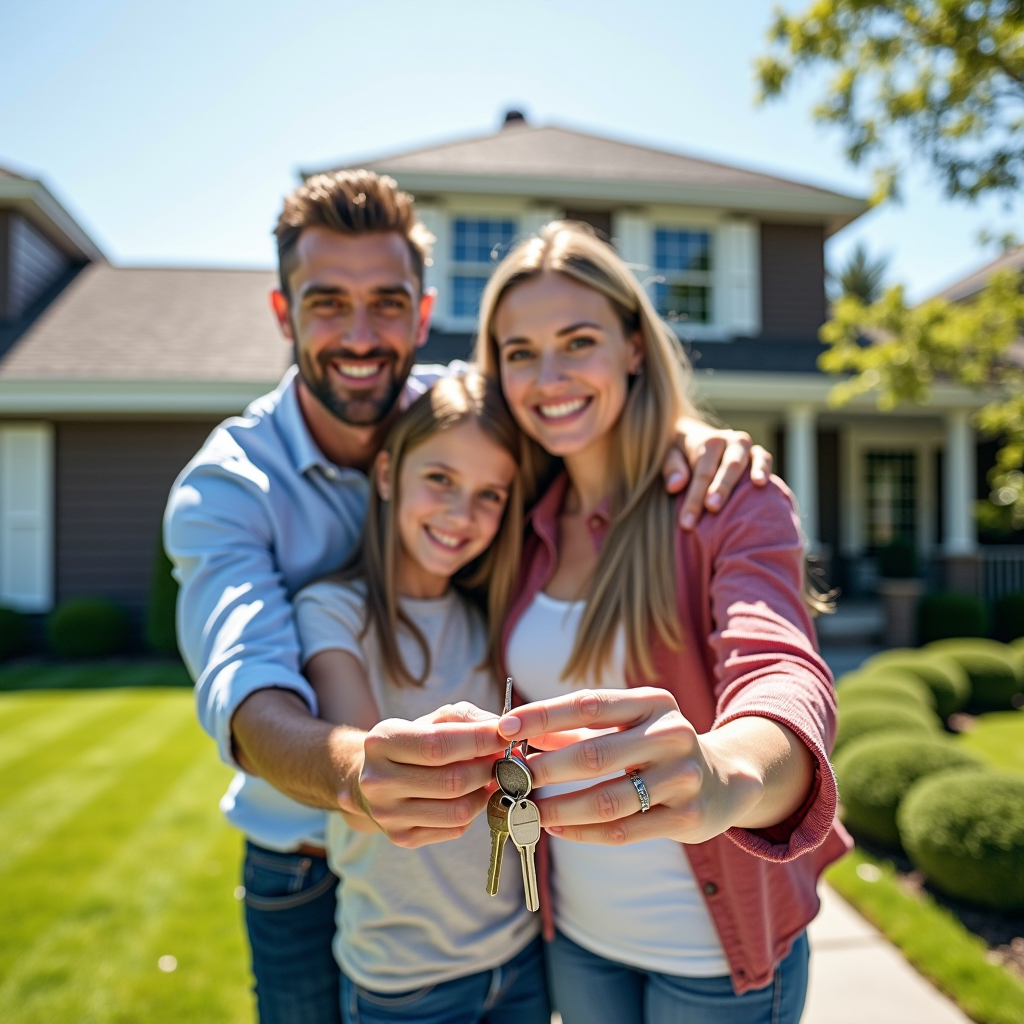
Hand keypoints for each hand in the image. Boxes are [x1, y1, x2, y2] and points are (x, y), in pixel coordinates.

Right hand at [355, 702, 506, 847]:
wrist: (377, 778)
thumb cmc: (414, 743)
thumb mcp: (433, 720)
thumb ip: (466, 718)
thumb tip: (503, 730)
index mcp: (382, 742)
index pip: (438, 745)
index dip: (478, 741)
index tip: (505, 735)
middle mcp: (378, 781)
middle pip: (452, 781)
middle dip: (487, 768)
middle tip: (502, 759)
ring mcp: (388, 814)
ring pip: (458, 810)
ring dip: (483, 792)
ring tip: (487, 778)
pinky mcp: (402, 837)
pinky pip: (455, 828)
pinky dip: (472, 811)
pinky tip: (470, 795)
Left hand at [498, 688, 764, 845]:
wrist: (723, 781)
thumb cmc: (654, 748)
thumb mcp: (626, 725)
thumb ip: (575, 729)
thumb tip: (514, 733)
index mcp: (652, 702)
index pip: (588, 705)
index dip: (543, 716)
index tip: (504, 727)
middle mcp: (671, 734)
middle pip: (593, 755)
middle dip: (543, 769)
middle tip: (508, 779)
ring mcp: (682, 777)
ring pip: (605, 800)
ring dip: (558, 808)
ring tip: (526, 809)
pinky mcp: (688, 816)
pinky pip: (623, 831)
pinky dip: (582, 833)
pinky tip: (556, 829)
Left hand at [662, 417, 772, 530]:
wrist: (700, 439)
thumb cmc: (683, 457)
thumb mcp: (671, 457)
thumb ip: (671, 468)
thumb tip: (675, 485)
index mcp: (707, 441)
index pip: (702, 473)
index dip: (694, 498)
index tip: (687, 523)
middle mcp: (728, 440)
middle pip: (727, 466)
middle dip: (720, 488)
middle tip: (712, 508)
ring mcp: (745, 447)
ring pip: (745, 461)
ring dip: (743, 479)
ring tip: (741, 496)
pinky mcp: (758, 453)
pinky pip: (764, 458)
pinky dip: (763, 468)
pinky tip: (760, 483)